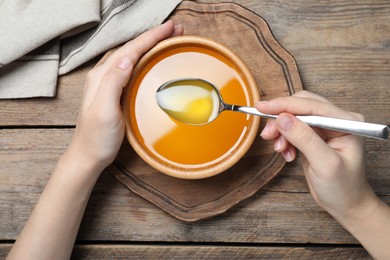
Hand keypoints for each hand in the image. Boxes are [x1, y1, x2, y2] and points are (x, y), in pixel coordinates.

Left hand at [67, 20, 183, 171]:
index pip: (130, 50)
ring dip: (150, 46)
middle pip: (131, 49)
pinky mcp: (115, 92)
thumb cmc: (96, 137)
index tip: (170, 28)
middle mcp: (104, 75)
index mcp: (102, 76)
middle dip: (153, 37)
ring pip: (131, 56)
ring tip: (168, 39)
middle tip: (175, 30)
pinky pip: (132, 68)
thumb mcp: (103, 110)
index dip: (150, 37)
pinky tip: (152, 60)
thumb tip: (127, 58)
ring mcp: (109, 83)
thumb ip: (113, 82)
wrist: (89, 155)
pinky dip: (145, 59)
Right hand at [256, 91, 376, 217]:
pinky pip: (292, 128)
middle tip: (268, 134)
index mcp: (346, 122)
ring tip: (280, 149)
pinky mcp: (313, 136)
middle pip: (300, 106)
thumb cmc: (344, 188)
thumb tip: (282, 119)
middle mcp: (336, 121)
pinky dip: (284, 139)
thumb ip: (304, 139)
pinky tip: (287, 153)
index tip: (262, 108)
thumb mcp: (325, 164)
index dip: (284, 105)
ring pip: (293, 117)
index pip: (311, 105)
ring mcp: (324, 128)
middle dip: (281, 118)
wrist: (345, 204)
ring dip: (281, 131)